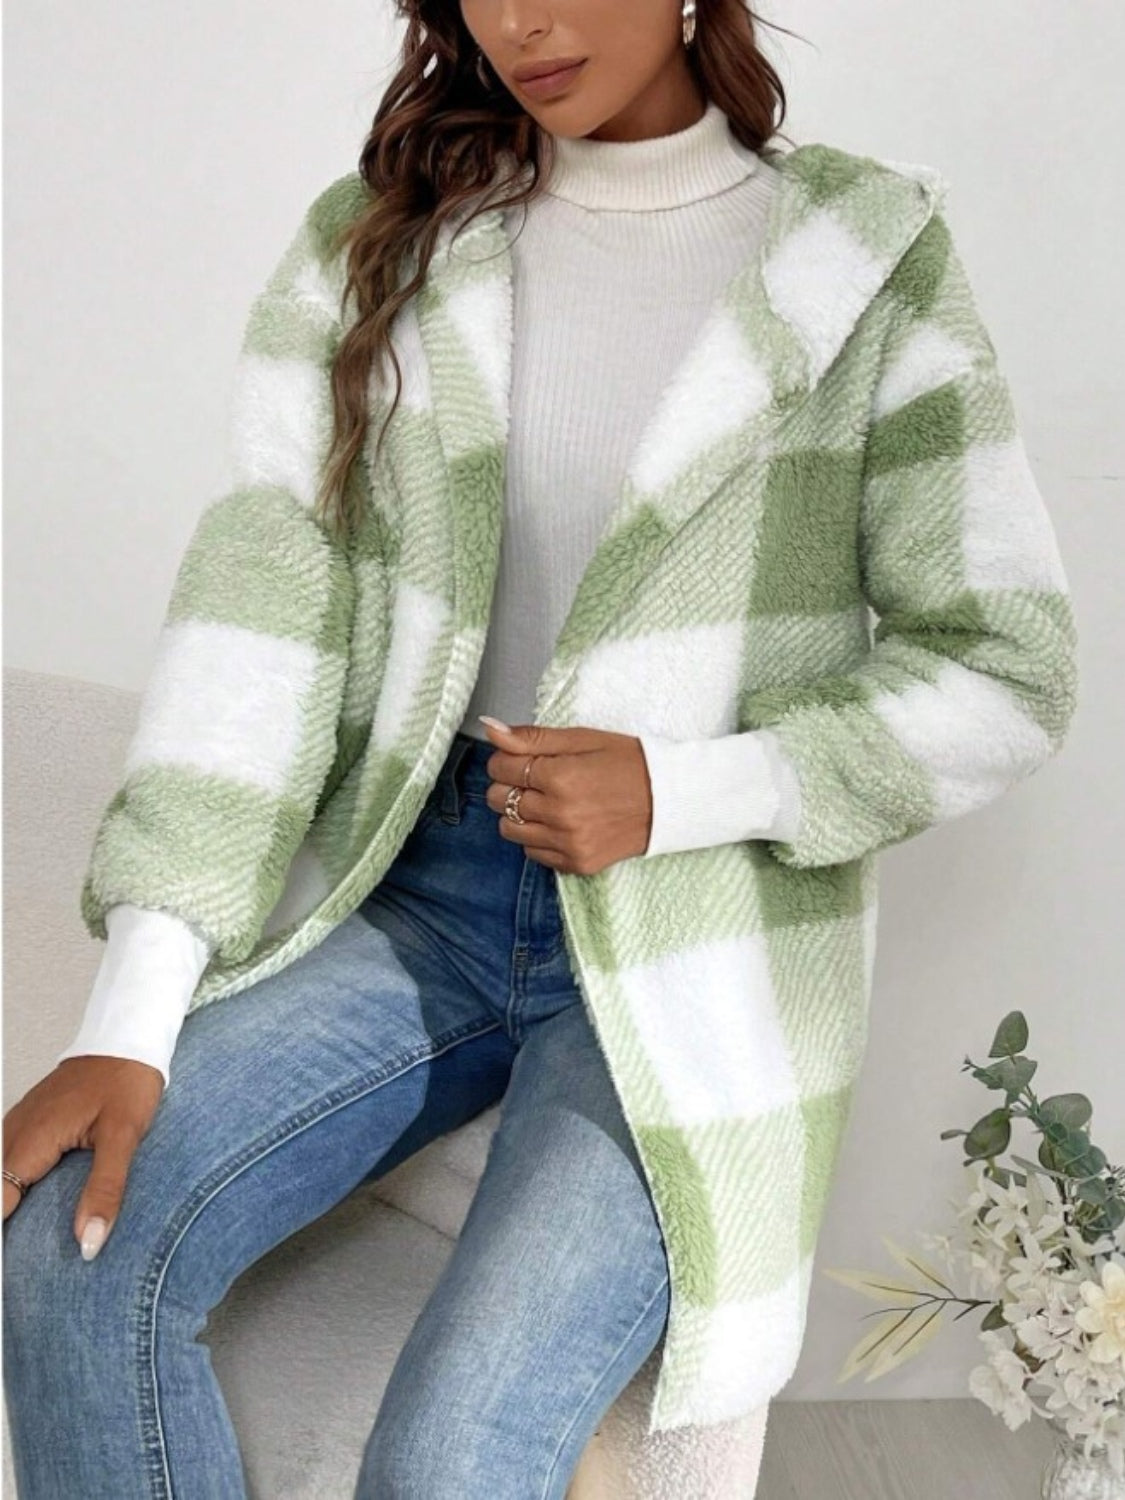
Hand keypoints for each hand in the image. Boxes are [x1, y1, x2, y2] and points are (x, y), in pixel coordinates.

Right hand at [2, 1056, 164, 1257]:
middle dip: (5, 1225)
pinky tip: (23, 1207)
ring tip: (18, 1249)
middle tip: (17, 1264)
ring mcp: (16, 1127)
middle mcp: (13, 1134)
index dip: (2, 1242)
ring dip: (6, 1206)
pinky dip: (9, 1186)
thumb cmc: (126, 1080)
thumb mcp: (123, 1136)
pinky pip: (5, 1163)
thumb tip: (88, 1243)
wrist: (127, 1038)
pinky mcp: (26, 1124)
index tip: (9, 1272)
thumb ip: (105, 1190)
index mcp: (30, 1142)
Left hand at [478, 718, 652, 875]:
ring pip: (509, 829)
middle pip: (498, 799)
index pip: (500, 767)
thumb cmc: (628, 763)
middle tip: (537, 778)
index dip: (506, 758)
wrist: (670, 799)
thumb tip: (490, 729)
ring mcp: (568, 843)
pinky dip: (538, 837)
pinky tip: (560, 822)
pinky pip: (532, 853)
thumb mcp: (582, 739)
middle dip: (509, 784)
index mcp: (561, 776)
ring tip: (547, 801)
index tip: (523, 757)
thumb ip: (532, 737)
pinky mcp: (577, 863)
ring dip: (519, 813)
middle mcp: (560, 814)